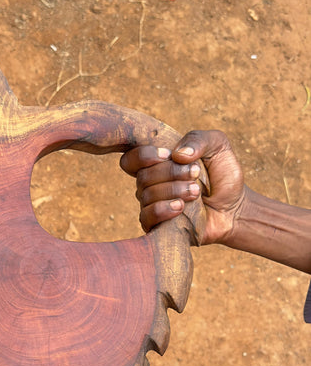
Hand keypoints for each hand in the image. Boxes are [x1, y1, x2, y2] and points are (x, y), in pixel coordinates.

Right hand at [120, 129, 244, 245]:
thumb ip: (198, 139)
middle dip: (170, 173)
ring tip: (196, 192)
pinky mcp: (158, 226)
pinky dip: (163, 209)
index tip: (168, 155)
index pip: (131, 159)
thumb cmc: (223, 175)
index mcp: (158, 163)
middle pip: (143, 176)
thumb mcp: (217, 146)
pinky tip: (181, 207)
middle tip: (195, 174)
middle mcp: (150, 184)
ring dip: (173, 190)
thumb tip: (177, 155)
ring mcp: (152, 205)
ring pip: (147, 195)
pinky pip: (147, 217)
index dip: (143, 156)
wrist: (234, 207)